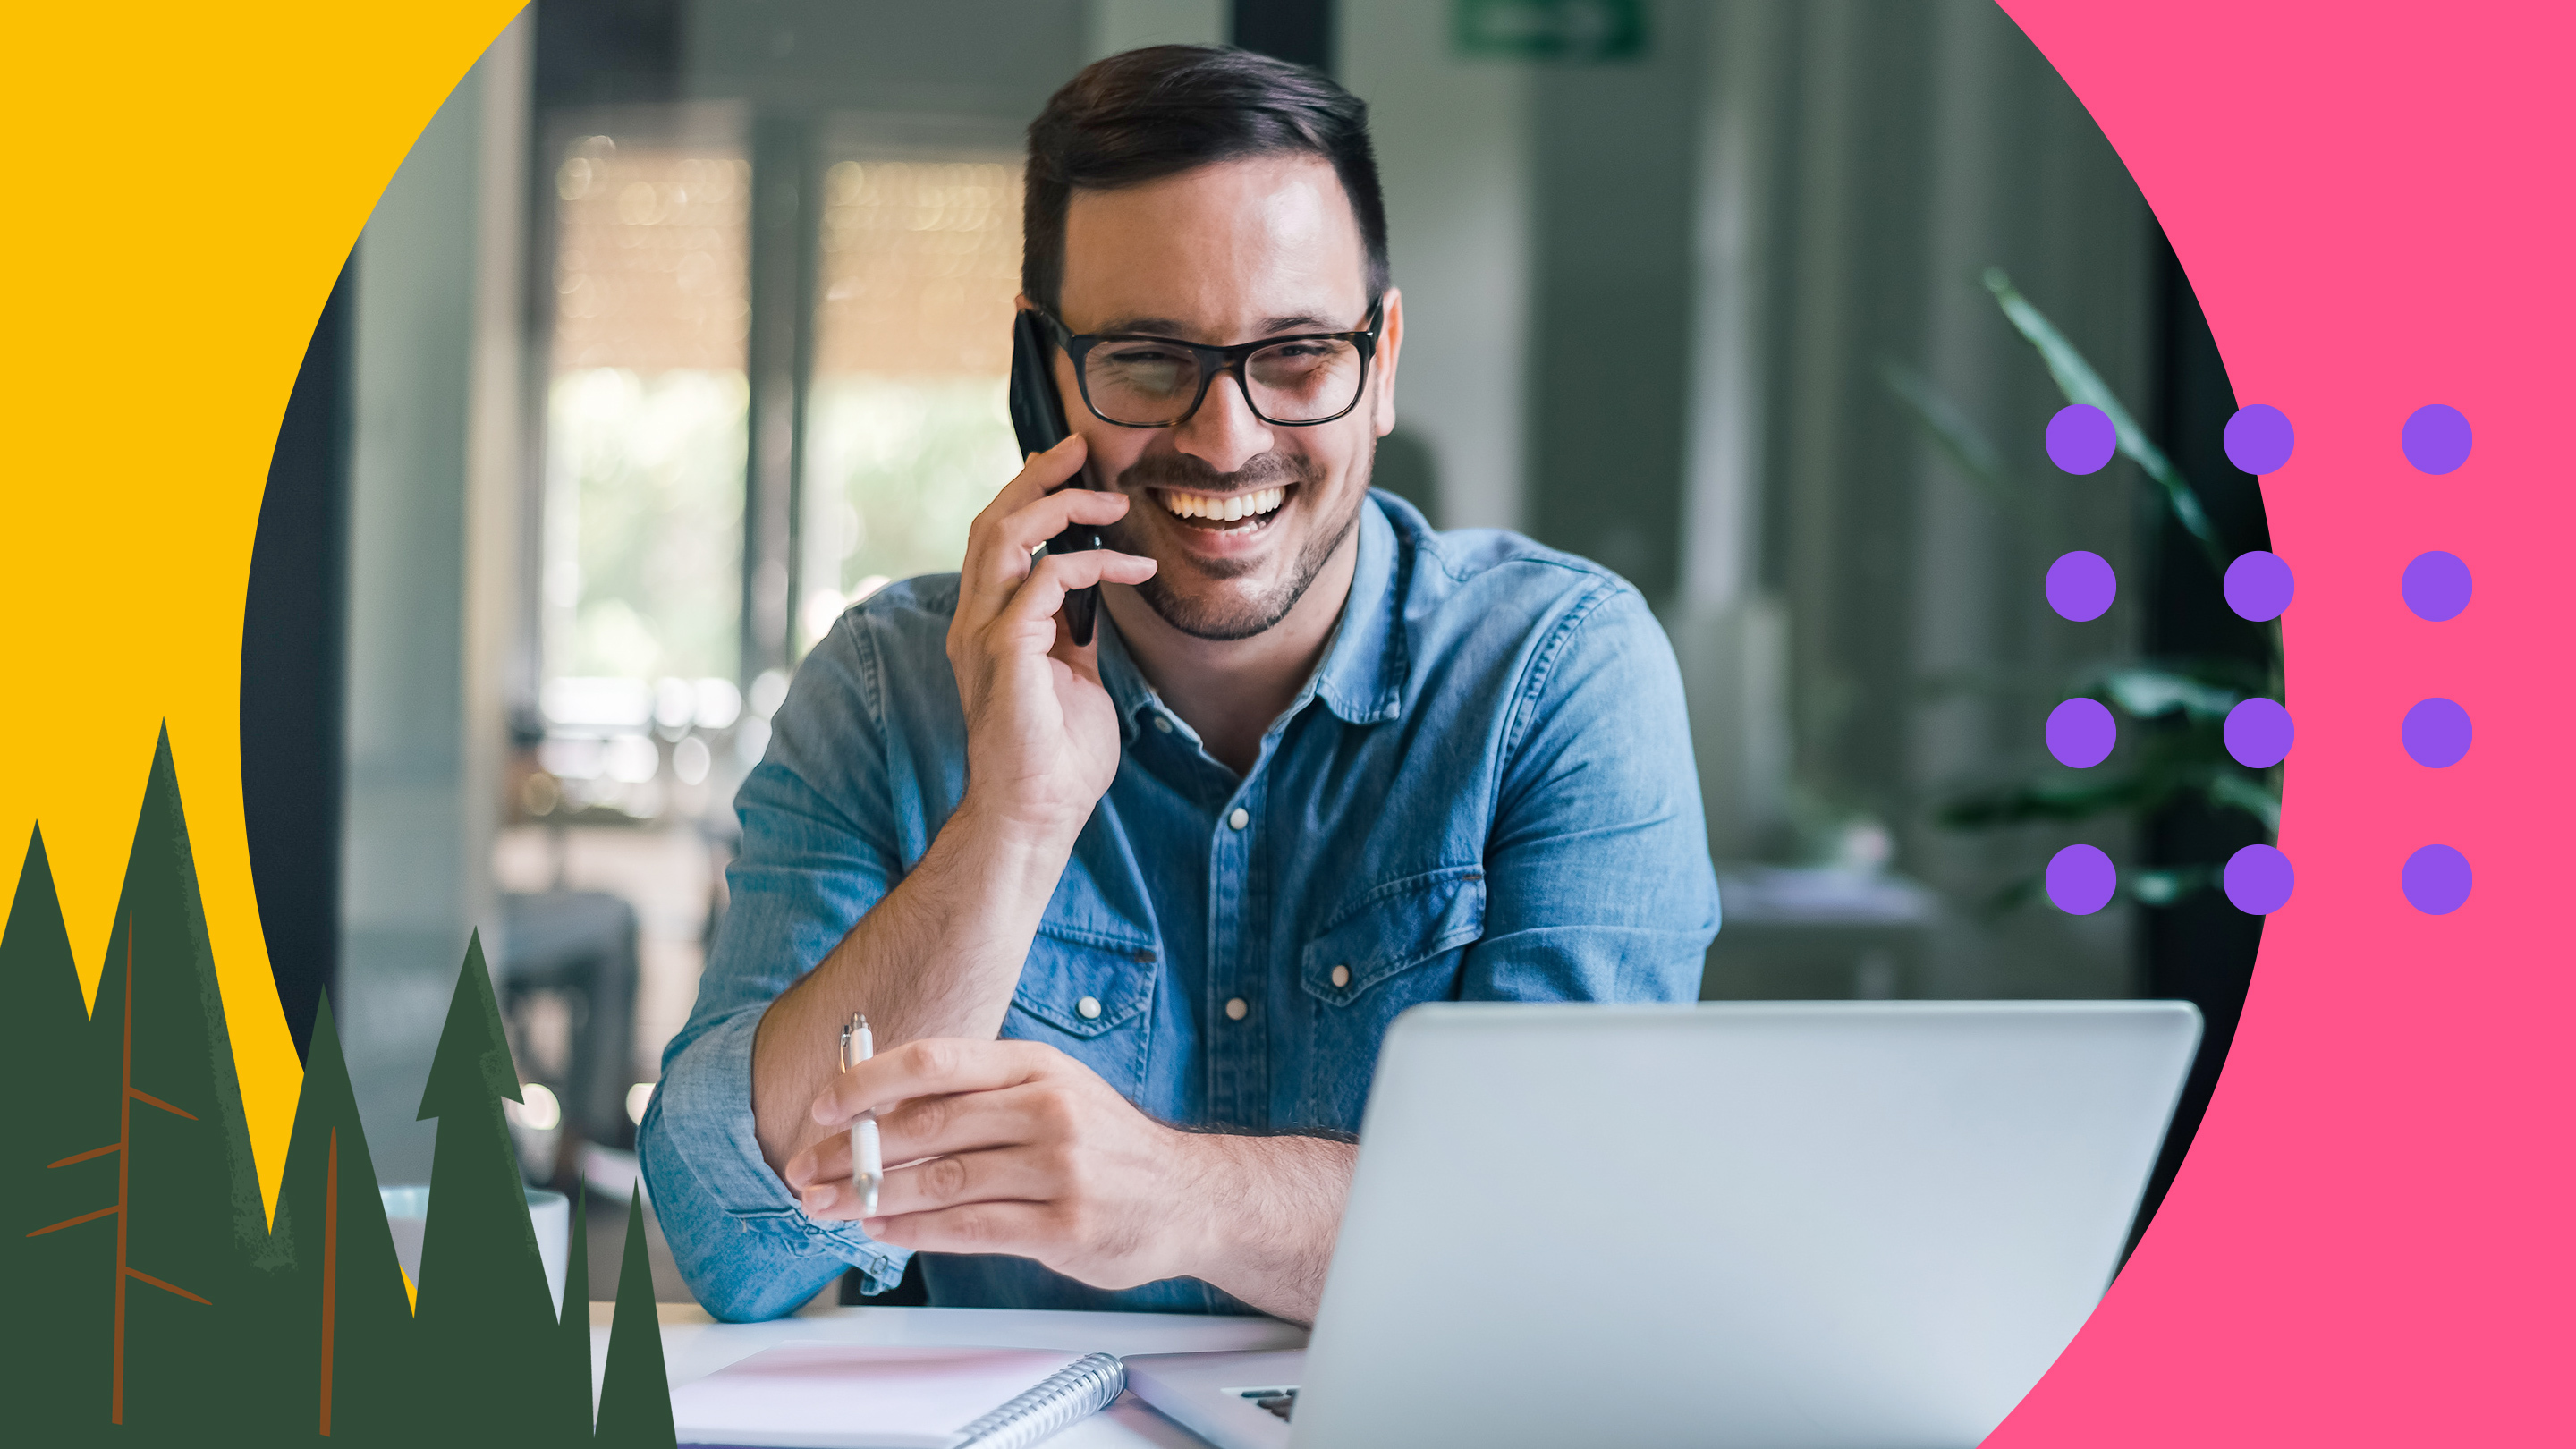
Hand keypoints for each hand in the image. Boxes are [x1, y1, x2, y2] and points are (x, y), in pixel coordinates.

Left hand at [783, 1038, 1210, 1290]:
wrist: (1190, 1195)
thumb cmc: (1105, 1144)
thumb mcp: (1050, 1092)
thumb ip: (977, 1096)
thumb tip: (881, 1108)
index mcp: (1035, 1067)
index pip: (935, 1061)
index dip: (868, 1082)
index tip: (821, 1107)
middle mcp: (1048, 1109)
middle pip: (927, 1125)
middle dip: (853, 1151)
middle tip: (805, 1170)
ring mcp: (1060, 1169)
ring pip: (941, 1181)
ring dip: (871, 1198)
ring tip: (829, 1207)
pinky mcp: (1065, 1227)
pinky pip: (970, 1229)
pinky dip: (915, 1232)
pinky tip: (882, 1232)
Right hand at [946, 435, 1157, 843]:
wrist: (1036, 814)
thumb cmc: (1057, 758)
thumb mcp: (1072, 677)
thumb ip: (1072, 633)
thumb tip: (1094, 596)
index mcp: (986, 624)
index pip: (996, 539)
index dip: (1029, 496)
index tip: (1073, 470)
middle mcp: (974, 621)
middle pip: (991, 521)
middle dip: (1036, 477)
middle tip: (1080, 450)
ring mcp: (982, 634)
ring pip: (1004, 535)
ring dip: (1058, 506)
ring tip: (1108, 499)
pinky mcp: (1004, 650)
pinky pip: (1043, 580)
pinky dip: (1090, 564)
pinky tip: (1131, 569)